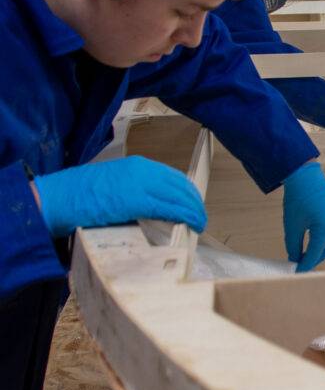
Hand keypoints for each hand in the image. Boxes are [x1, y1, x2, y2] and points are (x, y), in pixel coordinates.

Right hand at [33, 156, 206, 236]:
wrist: (59, 197)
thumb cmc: (81, 194)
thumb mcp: (115, 184)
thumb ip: (136, 190)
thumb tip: (155, 206)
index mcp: (138, 165)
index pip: (174, 177)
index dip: (188, 193)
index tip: (194, 205)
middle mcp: (144, 170)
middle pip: (182, 186)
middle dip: (195, 203)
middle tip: (201, 218)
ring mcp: (140, 184)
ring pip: (180, 197)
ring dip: (194, 211)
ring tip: (199, 224)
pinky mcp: (136, 201)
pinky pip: (169, 208)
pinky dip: (185, 216)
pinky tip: (191, 225)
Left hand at [282, 162, 324, 271]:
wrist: (306, 175)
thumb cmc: (298, 198)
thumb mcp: (292, 225)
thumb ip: (293, 245)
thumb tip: (294, 258)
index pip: (314, 255)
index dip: (304, 266)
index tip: (296, 273)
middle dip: (312, 259)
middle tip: (300, 265)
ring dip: (318, 248)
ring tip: (305, 253)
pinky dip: (323, 238)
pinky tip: (313, 239)